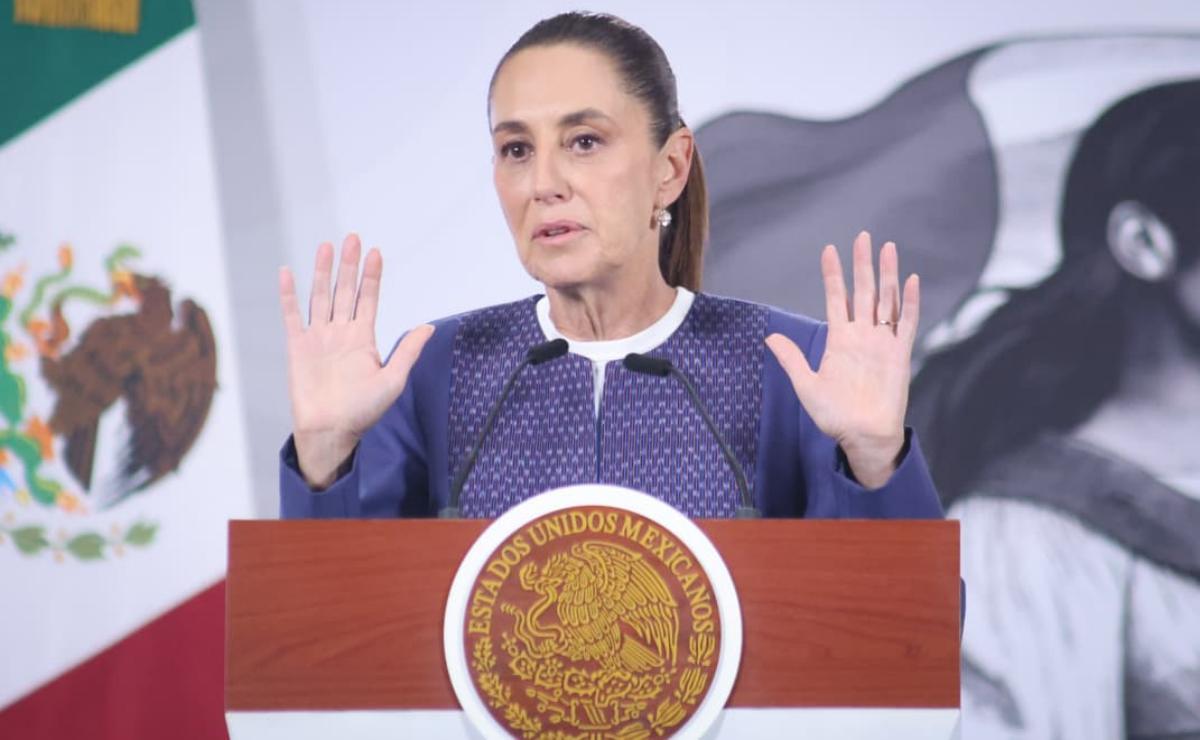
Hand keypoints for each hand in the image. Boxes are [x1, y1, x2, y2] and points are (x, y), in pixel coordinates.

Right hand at [279, 234, 432, 487]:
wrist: (331, 431)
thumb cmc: (363, 412)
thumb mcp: (393, 380)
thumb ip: (408, 351)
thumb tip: (428, 327)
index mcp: (363, 339)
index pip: (368, 299)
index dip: (372, 276)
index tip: (376, 252)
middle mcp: (341, 333)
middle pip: (345, 291)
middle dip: (349, 265)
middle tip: (352, 237)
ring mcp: (318, 338)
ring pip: (320, 297)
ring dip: (323, 272)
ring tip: (326, 247)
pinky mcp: (298, 347)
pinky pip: (292, 316)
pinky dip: (289, 295)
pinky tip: (288, 273)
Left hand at [766, 231, 917, 487]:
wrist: (862, 436)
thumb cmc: (835, 416)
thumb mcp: (806, 386)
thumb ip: (792, 359)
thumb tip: (769, 337)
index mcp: (840, 340)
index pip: (837, 299)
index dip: (833, 275)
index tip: (829, 250)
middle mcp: (862, 336)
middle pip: (864, 291)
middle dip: (863, 264)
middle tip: (863, 236)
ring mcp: (882, 343)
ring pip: (887, 300)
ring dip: (887, 274)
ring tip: (887, 248)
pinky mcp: (900, 354)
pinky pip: (906, 323)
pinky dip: (909, 302)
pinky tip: (911, 280)